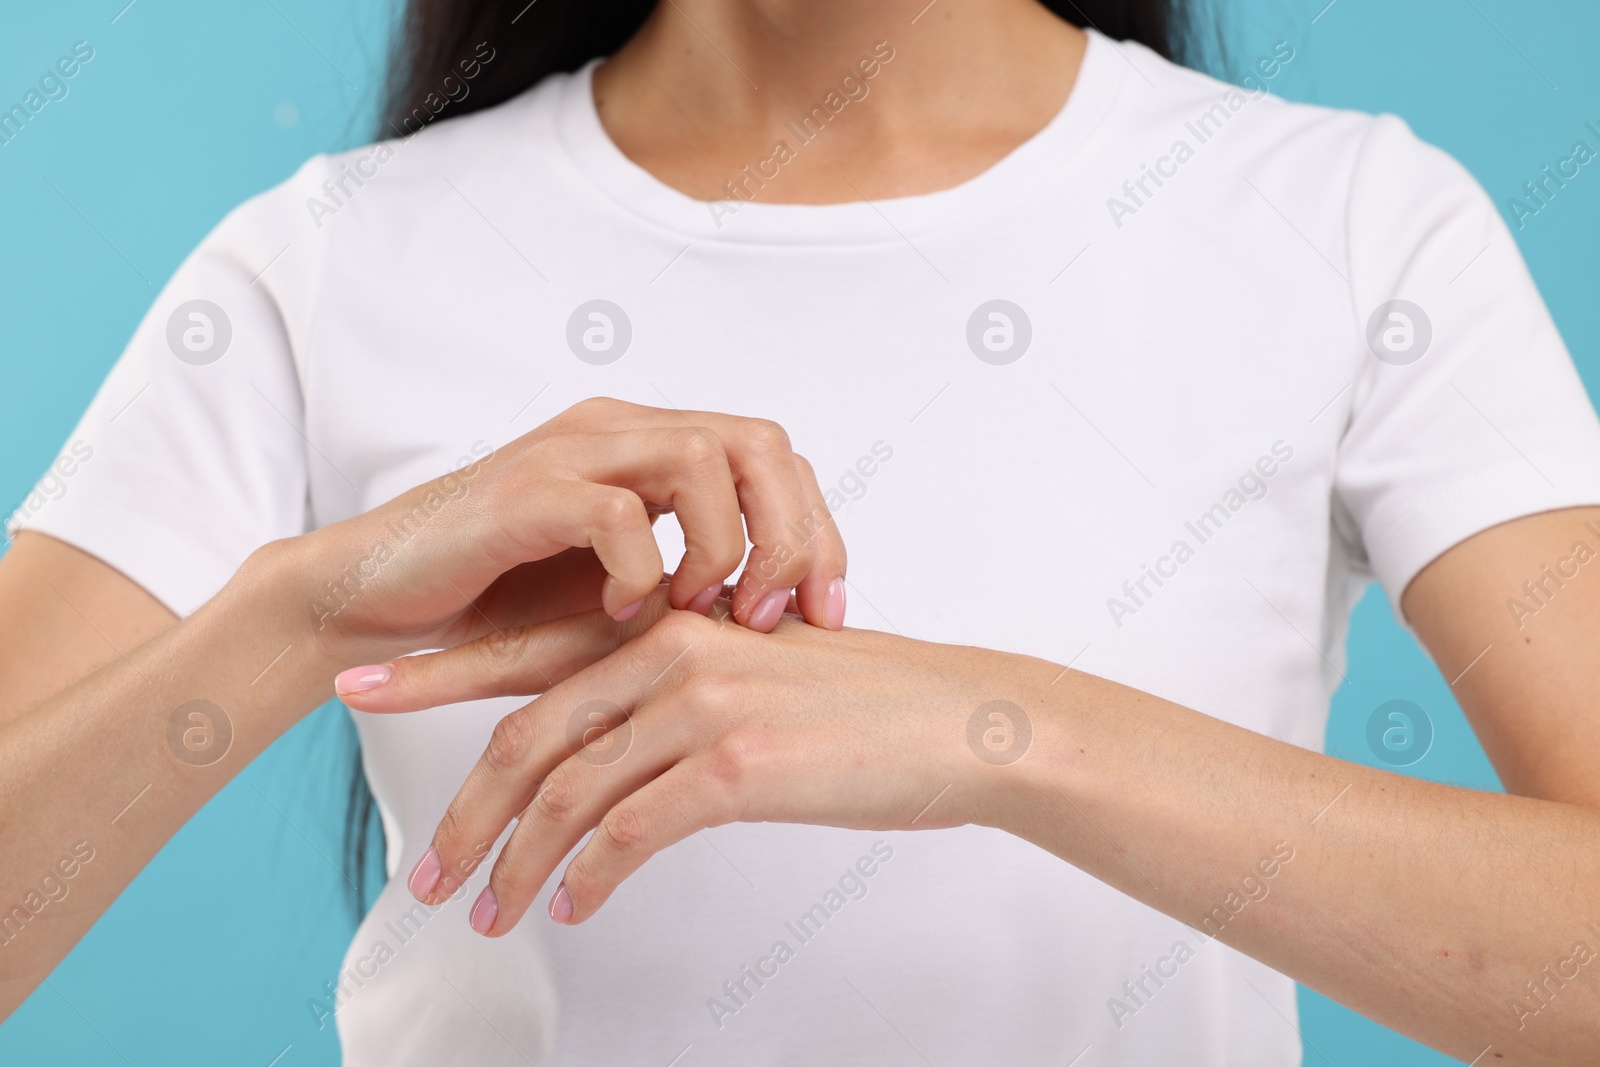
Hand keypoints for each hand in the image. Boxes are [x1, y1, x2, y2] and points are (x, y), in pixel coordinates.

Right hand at [276, 397, 846, 666]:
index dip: (818, 532)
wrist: (383, 594)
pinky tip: (622, 611)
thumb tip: (794, 622)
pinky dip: (640, 566)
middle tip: (775, 616)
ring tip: (700, 612)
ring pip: (702, 456)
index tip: (827, 614)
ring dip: (722, 546)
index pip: (775, 458)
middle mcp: (622, 431)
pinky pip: (616, 509)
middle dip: (791, 534)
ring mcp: (573, 452)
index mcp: (655, 446)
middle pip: (758, 441)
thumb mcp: (628, 593)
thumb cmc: (504, 598)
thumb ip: (700, 586)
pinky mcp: (524, 492)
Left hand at [339, 589, 1042, 932]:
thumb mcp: (757, 670)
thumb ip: (677, 691)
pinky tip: (574, 906)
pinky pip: (630, 833)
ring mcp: (701, 704)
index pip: (527, 650)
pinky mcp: (736, 763)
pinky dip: (589, 877)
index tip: (365, 691)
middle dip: (467, 813)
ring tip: (489, 914)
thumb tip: (615, 751)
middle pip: (528, 736)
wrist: (960, 719)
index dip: (437, 675)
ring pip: (569, 793)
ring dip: (518, 864)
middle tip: (426, 874)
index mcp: (667, 623)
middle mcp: (671, 650)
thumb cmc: (866, 702)